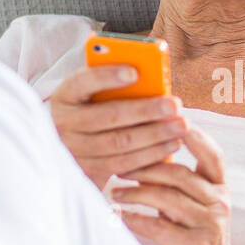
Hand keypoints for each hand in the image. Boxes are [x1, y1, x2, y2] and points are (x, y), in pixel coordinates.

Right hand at [47, 64, 187, 190]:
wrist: (70, 149)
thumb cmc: (93, 112)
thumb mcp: (93, 96)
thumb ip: (114, 87)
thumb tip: (151, 78)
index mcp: (65, 96)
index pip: (83, 82)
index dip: (108, 76)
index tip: (135, 71)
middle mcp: (63, 124)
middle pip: (109, 116)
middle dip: (146, 110)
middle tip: (175, 105)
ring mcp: (73, 151)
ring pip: (119, 143)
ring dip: (155, 135)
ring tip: (181, 126)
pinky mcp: (88, 172)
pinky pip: (123, 164)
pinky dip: (150, 155)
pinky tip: (171, 145)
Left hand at [112, 123, 243, 244]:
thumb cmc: (193, 238)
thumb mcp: (191, 207)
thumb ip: (177, 183)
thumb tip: (142, 152)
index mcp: (220, 189)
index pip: (211, 154)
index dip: (193, 136)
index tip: (166, 120)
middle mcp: (219, 203)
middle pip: (179, 174)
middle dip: (145, 167)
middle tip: (118, 165)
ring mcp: (210, 226)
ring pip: (166, 198)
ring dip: (135, 193)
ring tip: (114, 192)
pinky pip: (159, 227)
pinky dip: (135, 219)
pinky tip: (118, 216)